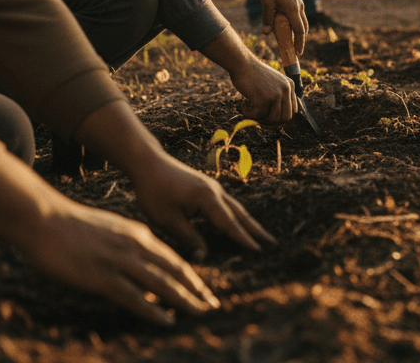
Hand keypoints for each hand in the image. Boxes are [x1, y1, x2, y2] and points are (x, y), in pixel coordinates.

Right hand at [17, 200, 220, 324]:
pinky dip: (153, 310)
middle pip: (175, 271)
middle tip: (214, 305)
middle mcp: (135, 247)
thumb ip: (128, 247)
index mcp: (137, 234)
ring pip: (161, 283)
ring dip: (183, 300)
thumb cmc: (71, 226)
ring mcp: (119, 262)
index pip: (173, 259)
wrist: (44, 218)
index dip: (191, 277)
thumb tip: (140, 267)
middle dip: (197, 289)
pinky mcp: (101, 277)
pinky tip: (168, 320)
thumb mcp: (110, 232)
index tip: (205, 290)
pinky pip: (133, 297)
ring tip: (200, 312)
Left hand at [130, 152, 277, 260]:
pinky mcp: (206, 187)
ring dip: (248, 222)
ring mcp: (212, 187)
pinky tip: (237, 222)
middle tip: (271, 243)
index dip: (243, 239)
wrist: (148, 162)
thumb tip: (204, 256)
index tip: (258, 251)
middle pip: (240, 213)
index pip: (229, 223)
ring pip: (235, 207)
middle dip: (255, 229)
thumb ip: (188, 238)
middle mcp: (215, 191)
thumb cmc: (154, 191)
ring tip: (260, 235)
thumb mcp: (167, 219)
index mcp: (207, 198)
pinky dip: (236, 215)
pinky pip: (226, 204)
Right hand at [230, 56, 295, 125]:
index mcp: (290, 85)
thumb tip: (277, 120)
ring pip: (273, 120)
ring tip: (250, 110)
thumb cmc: (252, 74)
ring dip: (260, 120)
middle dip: (273, 123)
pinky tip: (243, 105)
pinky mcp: (264, 99)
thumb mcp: (272, 82)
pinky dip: (249, 114)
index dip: (281, 118)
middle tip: (259, 121)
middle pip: (286, 118)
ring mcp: (276, 95)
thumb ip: (278, 95)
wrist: (241, 63)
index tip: (269, 118)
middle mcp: (286, 90)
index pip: (293, 110)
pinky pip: (258, 116)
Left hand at [239, 0, 305, 52]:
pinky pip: (298, 16)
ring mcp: (299, 3)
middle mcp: (299, 7)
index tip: (298, 53)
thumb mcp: (266, 3)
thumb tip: (266, 33)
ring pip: (302, 21)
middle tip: (296, 51)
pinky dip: (295, 24)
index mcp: (293, 8)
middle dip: (300, 40)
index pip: (299, 30)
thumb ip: (267, 18)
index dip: (299, 43)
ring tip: (292, 41)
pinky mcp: (296, 0)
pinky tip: (288, 27)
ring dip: (298, 32)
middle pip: (303, 27)